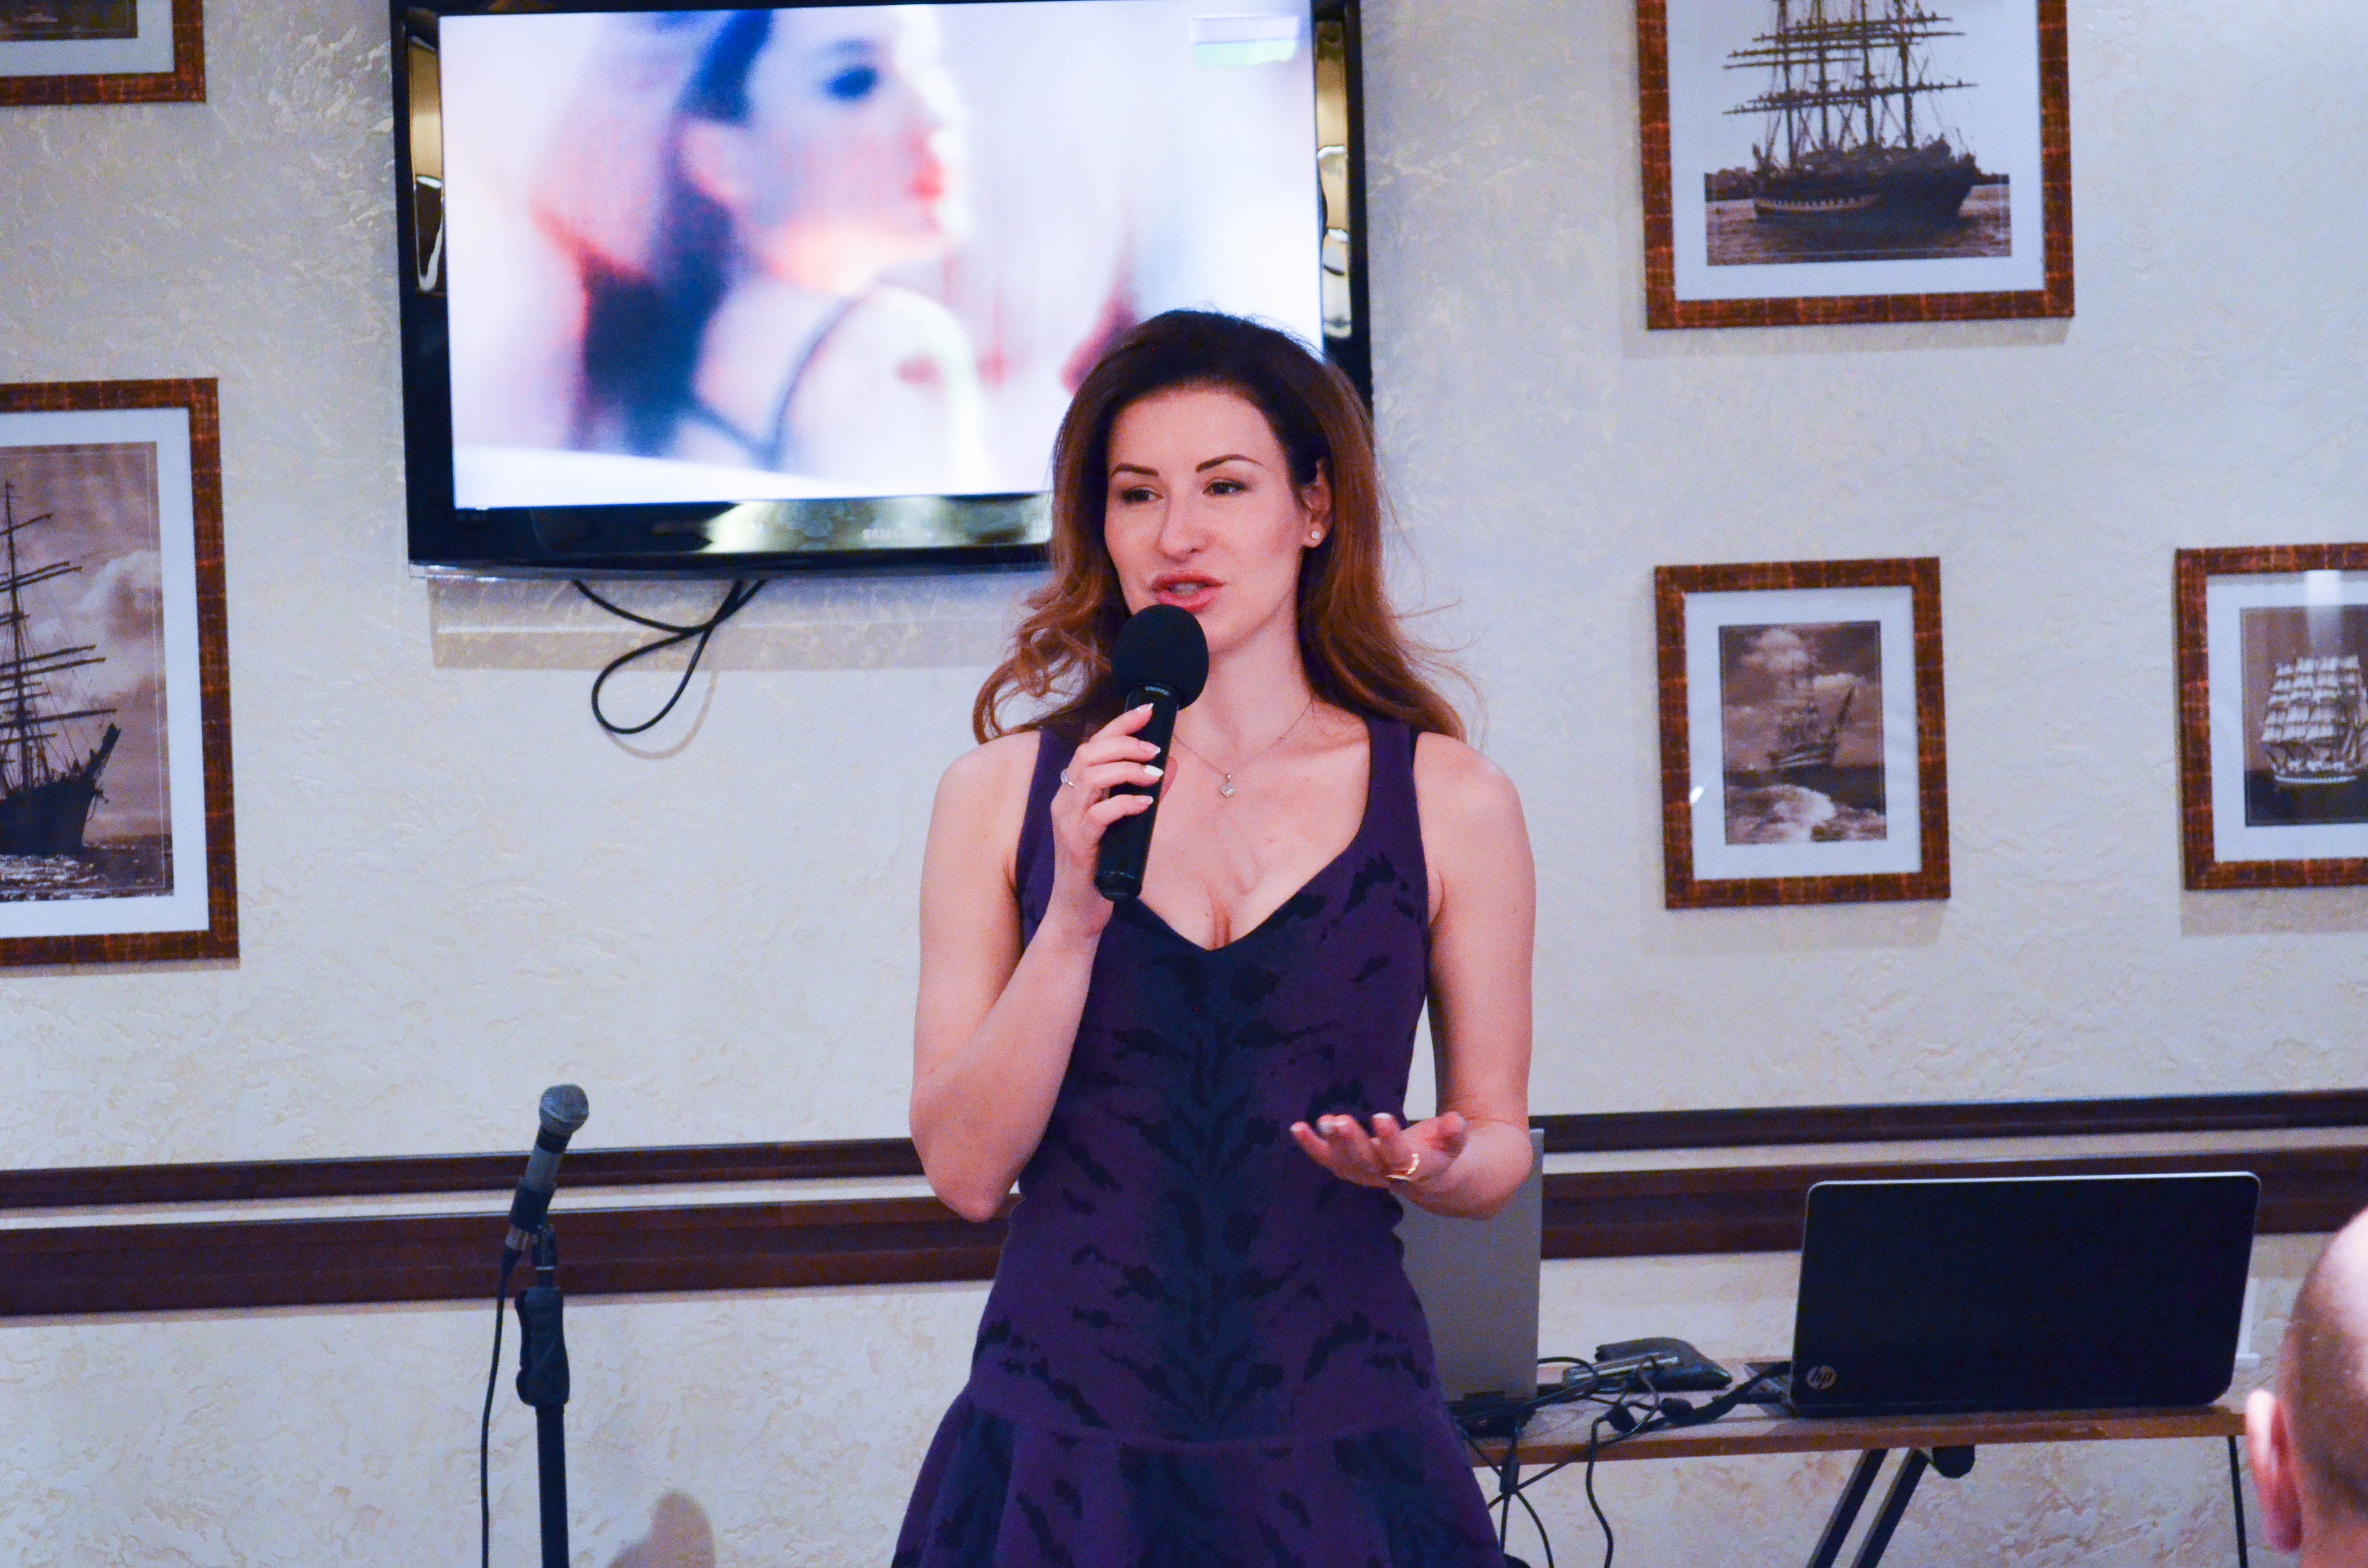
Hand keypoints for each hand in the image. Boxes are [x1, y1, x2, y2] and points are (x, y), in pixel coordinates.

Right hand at [1042, 704, 1164, 938]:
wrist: (1077, 913)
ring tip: (1153, 774)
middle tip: (1155, 749)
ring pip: (1090, 777)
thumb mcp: (1124, 825)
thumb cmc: (1100, 867)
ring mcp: (1068, 823)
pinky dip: (1124, 804)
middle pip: (1088, 753)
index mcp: (1072, 792)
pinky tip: (1145, 804)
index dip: (1119, 724)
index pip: (1091, 745)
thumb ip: (1142, 794)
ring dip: (1126, 769)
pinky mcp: (1077, 846)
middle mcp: (1064, 801)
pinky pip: (1098, 815)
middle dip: (1125, 743)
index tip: (1147, 710)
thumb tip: (1170, 766)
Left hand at [1289, 1110, 1468, 1194]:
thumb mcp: (1453, 1143)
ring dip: (1329, 1145)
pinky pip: (1328, 1161)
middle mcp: (1385, 1175)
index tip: (1381, 1116)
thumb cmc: (1439, 1151)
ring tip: (1321, 1121)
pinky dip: (1311, 1146)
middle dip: (1352, 1143)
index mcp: (1413, 1169)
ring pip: (1345, 1164)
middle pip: (1366, 1164)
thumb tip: (1455, 1120)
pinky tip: (1297, 1128)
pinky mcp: (1350, 1167)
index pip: (1400, 1159)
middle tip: (1339, 1120)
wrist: (1430, 1178)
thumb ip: (1454, 1134)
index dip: (1390, 1140)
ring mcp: (1365, 1173)